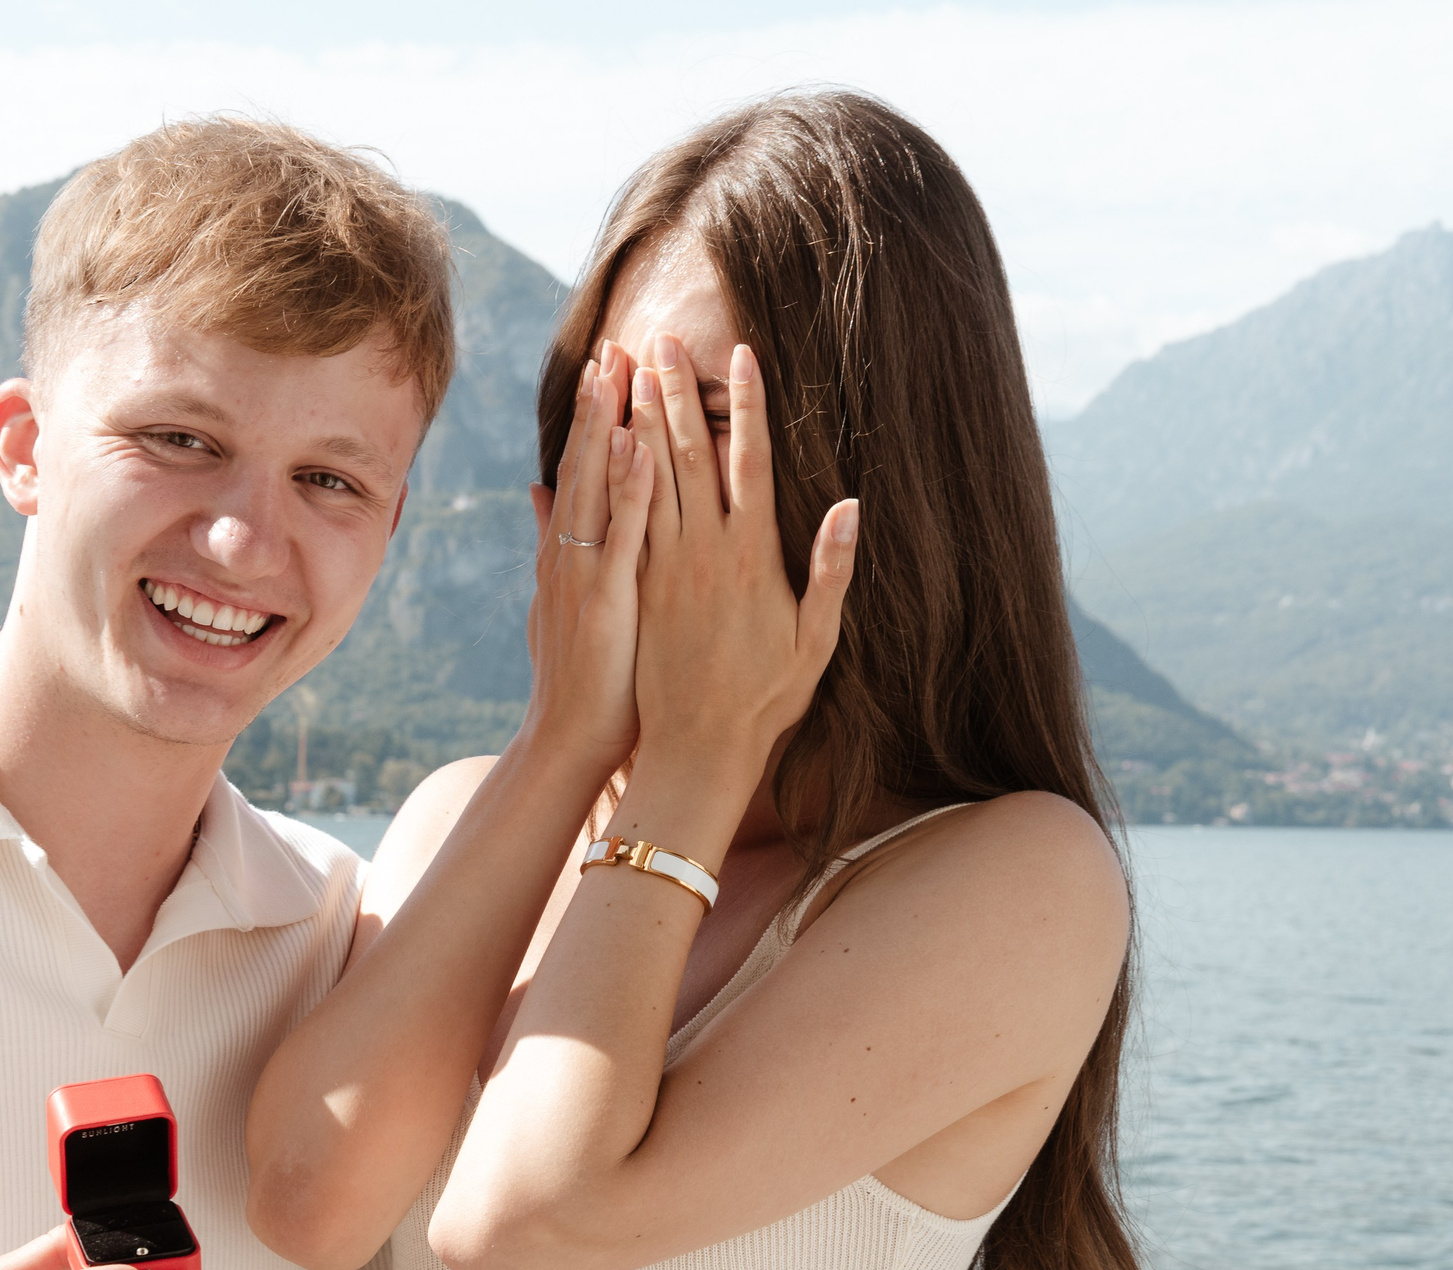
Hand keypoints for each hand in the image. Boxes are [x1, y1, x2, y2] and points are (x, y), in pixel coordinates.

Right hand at [519, 341, 655, 777]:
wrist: (569, 738)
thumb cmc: (579, 678)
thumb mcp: (557, 600)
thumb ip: (550, 540)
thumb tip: (539, 487)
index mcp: (568, 550)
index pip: (578, 468)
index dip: (590, 416)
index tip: (607, 364)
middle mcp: (571, 552)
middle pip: (584, 462)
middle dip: (598, 402)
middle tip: (616, 343)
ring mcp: (586, 573)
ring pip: (597, 487)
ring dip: (608, 426)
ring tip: (622, 371)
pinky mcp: (608, 599)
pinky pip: (622, 536)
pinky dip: (629, 490)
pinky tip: (639, 447)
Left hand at [627, 330, 855, 796]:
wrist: (698, 749)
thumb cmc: (766, 699)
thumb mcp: (816, 641)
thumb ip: (830, 571)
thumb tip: (849, 504)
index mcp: (751, 556)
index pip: (748, 461)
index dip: (744, 405)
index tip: (738, 356)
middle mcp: (702, 553)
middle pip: (685, 455)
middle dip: (673, 393)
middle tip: (662, 337)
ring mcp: (663, 568)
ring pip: (645, 478)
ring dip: (636, 418)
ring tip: (627, 369)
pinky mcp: (635, 587)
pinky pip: (620, 518)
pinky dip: (613, 475)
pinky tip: (603, 439)